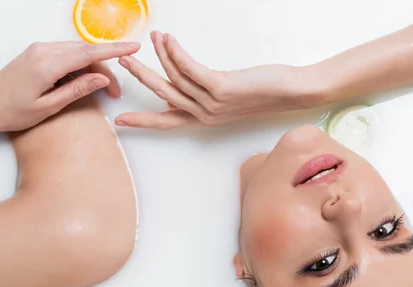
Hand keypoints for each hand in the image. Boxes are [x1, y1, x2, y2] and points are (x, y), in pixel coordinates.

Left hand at [0, 41, 140, 132]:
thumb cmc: (13, 111)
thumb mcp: (50, 106)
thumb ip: (77, 89)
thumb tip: (101, 78)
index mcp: (47, 64)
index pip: (89, 53)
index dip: (114, 50)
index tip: (133, 48)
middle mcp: (43, 51)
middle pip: (86, 52)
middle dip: (105, 68)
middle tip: (115, 92)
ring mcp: (39, 49)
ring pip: (77, 52)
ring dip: (93, 67)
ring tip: (102, 90)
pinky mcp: (37, 53)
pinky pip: (66, 53)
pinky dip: (80, 64)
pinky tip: (83, 80)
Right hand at [115, 31, 314, 129]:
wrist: (292, 92)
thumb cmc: (262, 91)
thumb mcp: (226, 97)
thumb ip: (201, 95)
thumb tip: (177, 90)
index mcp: (205, 118)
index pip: (166, 122)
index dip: (142, 121)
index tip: (120, 121)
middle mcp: (206, 114)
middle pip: (163, 95)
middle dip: (141, 77)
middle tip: (123, 61)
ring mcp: (213, 103)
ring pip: (175, 78)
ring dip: (161, 55)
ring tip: (153, 38)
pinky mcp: (222, 88)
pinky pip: (190, 69)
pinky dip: (176, 53)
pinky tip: (169, 40)